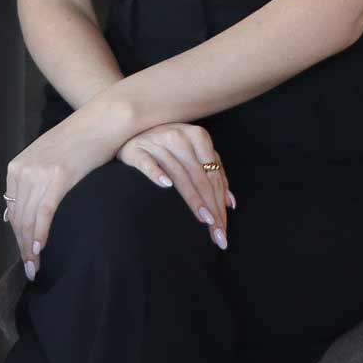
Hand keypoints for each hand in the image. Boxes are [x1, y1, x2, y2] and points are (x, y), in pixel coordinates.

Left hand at [2, 114, 122, 282]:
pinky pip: (44, 213)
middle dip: (22, 247)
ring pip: (27, 219)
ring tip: (35, 267)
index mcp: (18, 166)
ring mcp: (39, 172)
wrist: (102, 120)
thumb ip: (38, 180)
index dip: (18, 235)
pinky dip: (40, 234)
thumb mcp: (50, 158)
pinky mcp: (58, 177)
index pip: (12, 209)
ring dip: (30, 247)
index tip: (25, 253)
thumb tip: (31, 209)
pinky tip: (40, 250)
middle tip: (30, 269)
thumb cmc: (82, 141)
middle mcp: (23, 169)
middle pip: (17, 217)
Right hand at [118, 122, 233, 249]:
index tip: (223, 225)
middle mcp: (179, 138)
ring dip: (193, 199)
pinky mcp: (137, 150)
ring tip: (203, 219)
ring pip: (179, 175)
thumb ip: (214, 172)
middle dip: (211, 206)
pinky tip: (166, 186)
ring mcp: (158, 143)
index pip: (213, 175)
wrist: (132, 131)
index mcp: (198, 137)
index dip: (220, 201)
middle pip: (200, 178)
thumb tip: (230, 203)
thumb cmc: (169, 145)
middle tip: (217, 232)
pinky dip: (157, 174)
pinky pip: (148, 164)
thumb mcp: (195, 153)